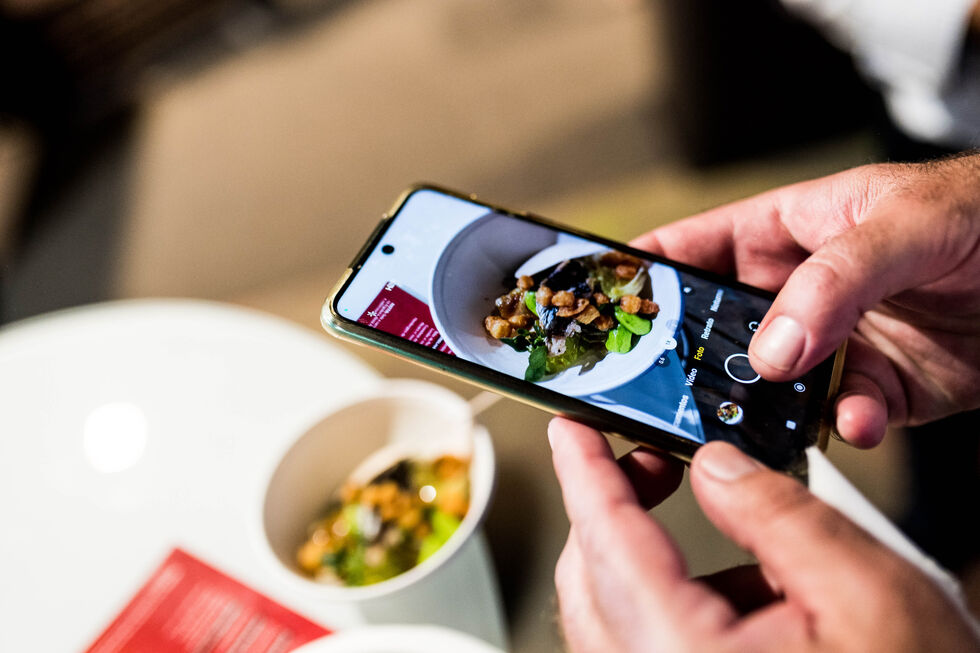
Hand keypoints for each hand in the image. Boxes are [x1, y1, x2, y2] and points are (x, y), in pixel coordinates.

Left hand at [549, 417, 979, 652]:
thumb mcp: (868, 590)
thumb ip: (779, 516)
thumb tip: (718, 469)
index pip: (606, 540)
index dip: (586, 472)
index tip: (573, 430)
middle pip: (592, 580)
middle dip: (613, 510)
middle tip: (653, 464)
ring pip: (616, 616)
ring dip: (650, 559)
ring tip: (731, 538)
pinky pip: (648, 647)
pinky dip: (679, 606)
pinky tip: (748, 598)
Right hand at [631, 155, 979, 446]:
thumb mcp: (909, 222)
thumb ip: (835, 279)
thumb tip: (772, 348)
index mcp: (793, 229)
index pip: (697, 247)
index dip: (646, 271)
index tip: (605, 303)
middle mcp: (806, 290)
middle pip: (720, 327)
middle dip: (693, 358)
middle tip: (667, 386)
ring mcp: (840, 343)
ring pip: (771, 385)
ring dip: (763, 406)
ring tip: (757, 417)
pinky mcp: (883, 390)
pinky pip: (841, 417)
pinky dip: (844, 427)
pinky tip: (857, 419)